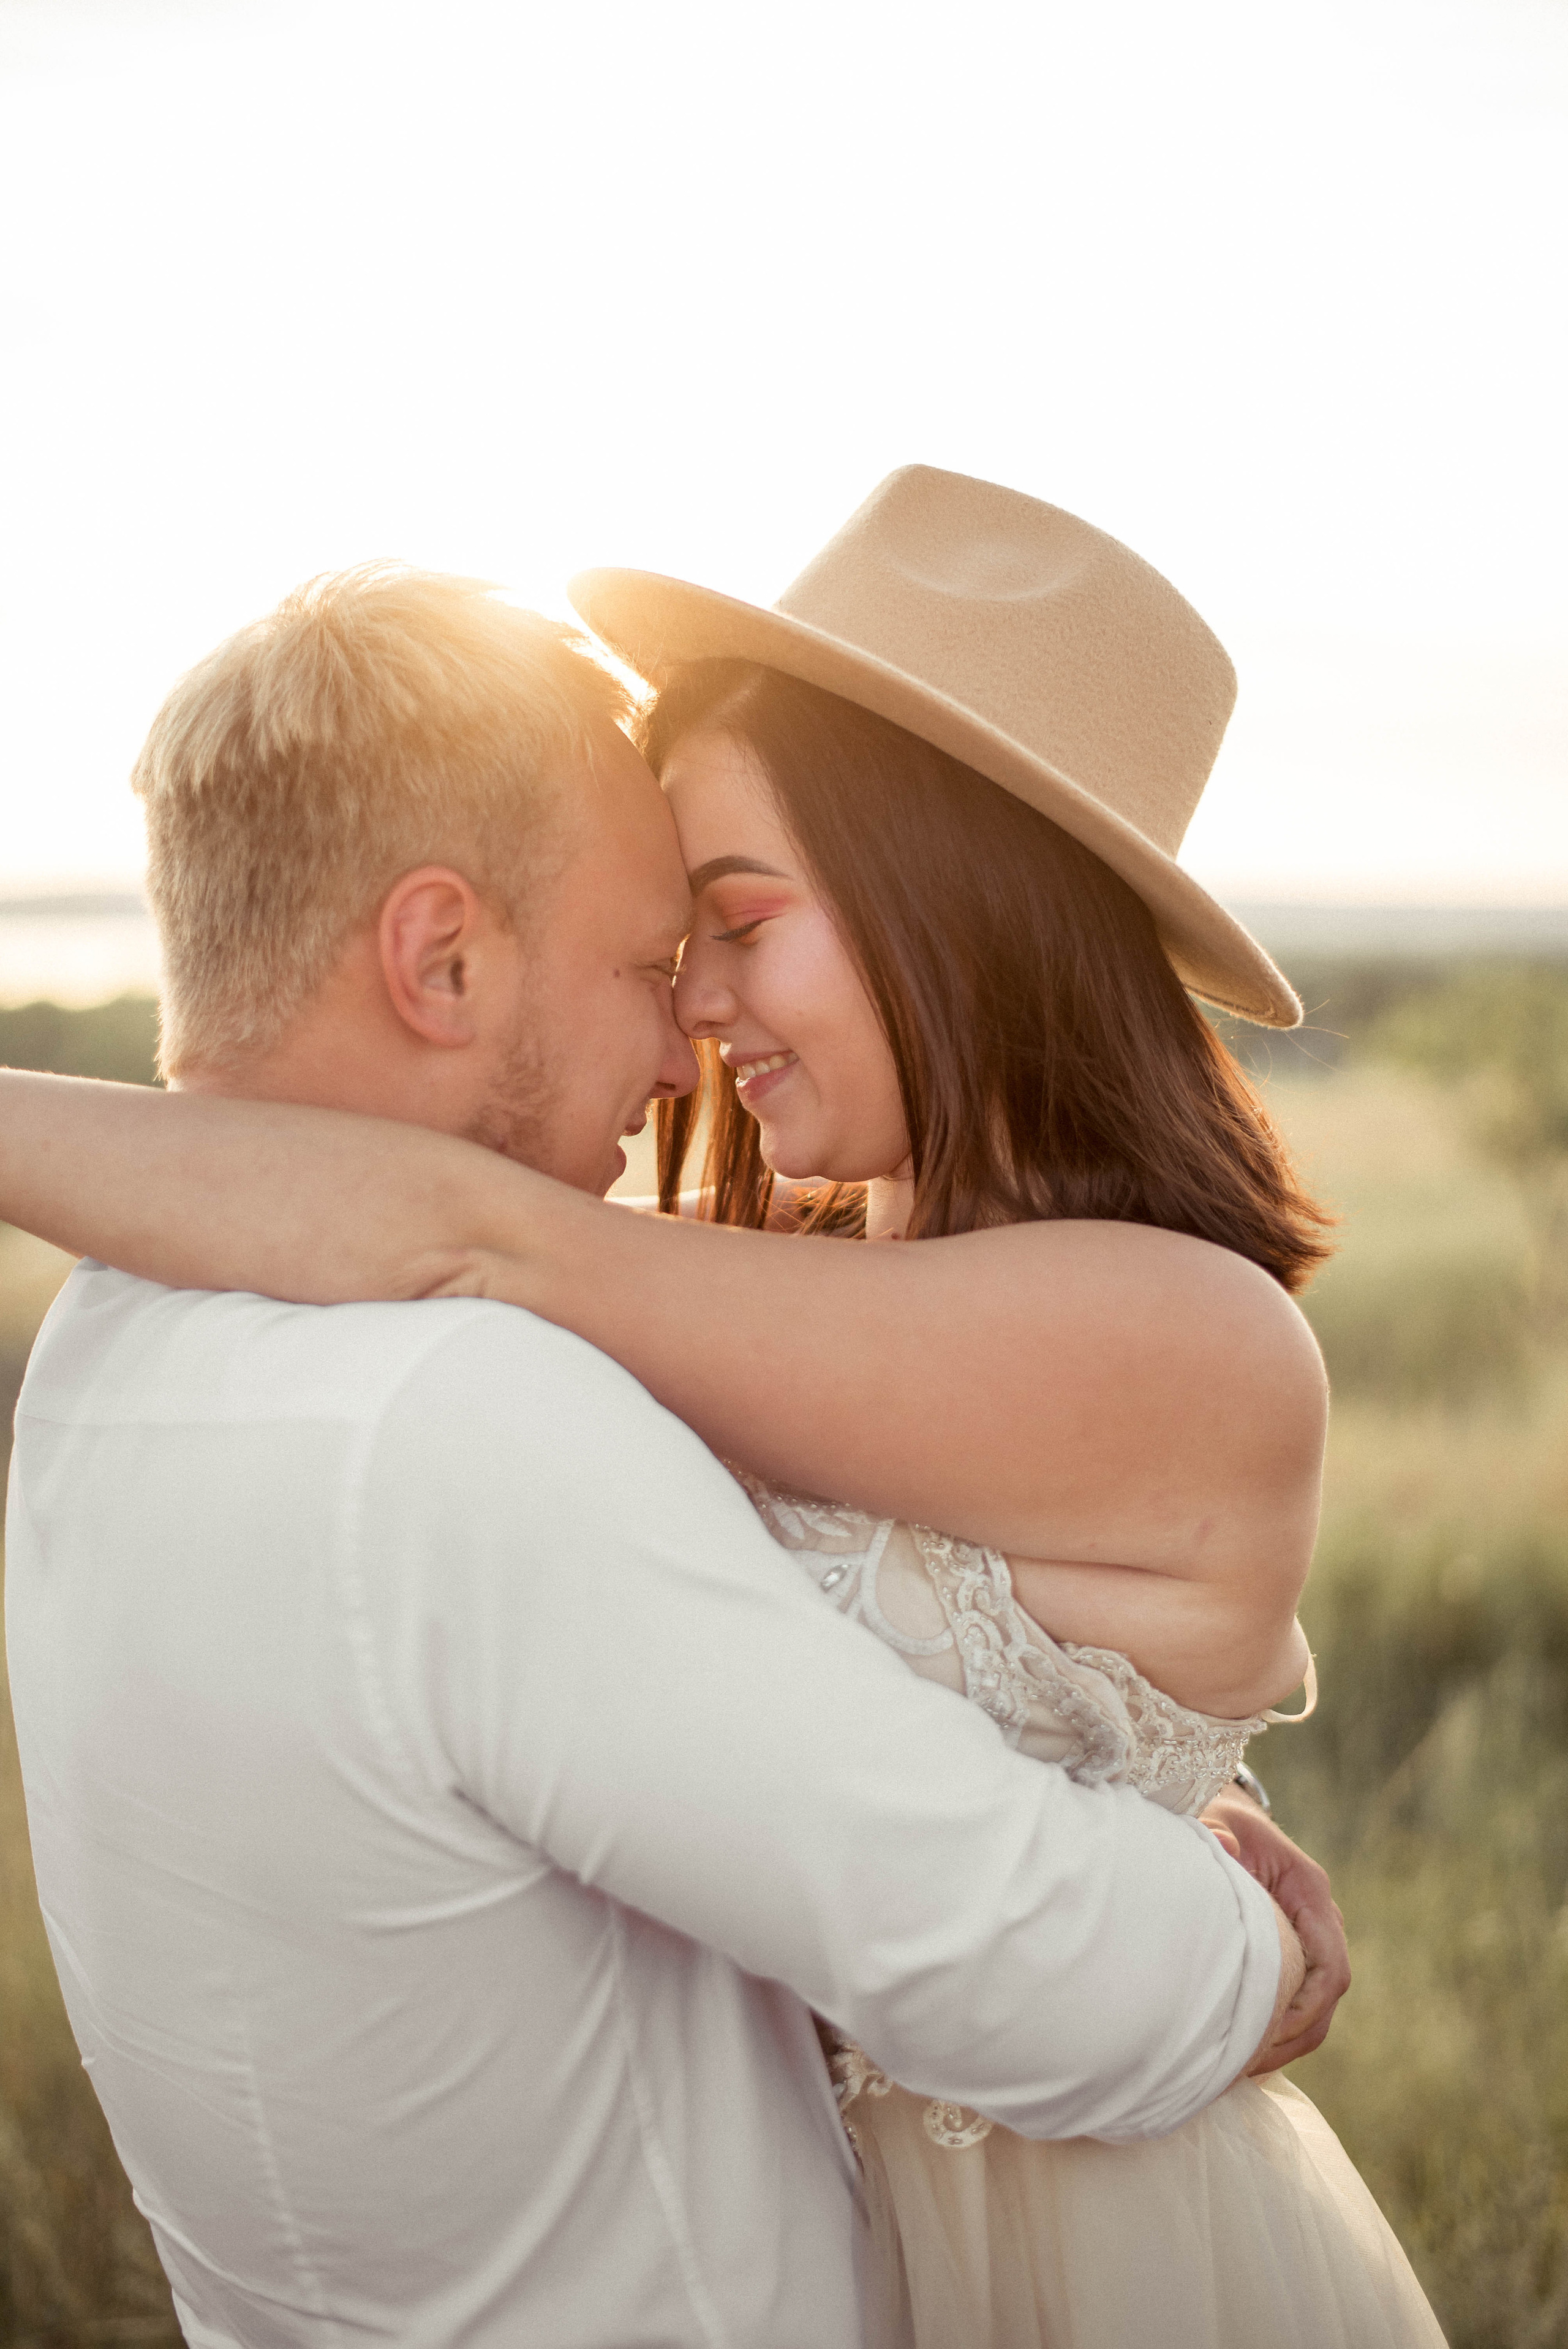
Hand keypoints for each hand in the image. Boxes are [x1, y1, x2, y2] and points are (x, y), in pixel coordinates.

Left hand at [1199, 1786, 1349, 2071]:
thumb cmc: (1217, 1821)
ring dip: (1283, 2043)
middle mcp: (1318, 1919)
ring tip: (1237, 2071)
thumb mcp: (1214, 1819)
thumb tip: (1224, 1851)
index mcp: (1308, 1889)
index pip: (1330, 1965)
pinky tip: (1238, 2054)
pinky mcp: (1293, 1956)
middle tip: (1244, 2067)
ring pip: (1315, 2009)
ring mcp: (1309, 1940)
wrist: (1223, 1816)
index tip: (1267, 2035)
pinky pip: (1296, 2003)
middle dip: (1292, 2037)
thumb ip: (1216, 1834)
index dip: (1305, 2007)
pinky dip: (1275, 2032)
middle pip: (1327, 1998)